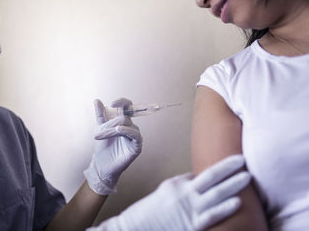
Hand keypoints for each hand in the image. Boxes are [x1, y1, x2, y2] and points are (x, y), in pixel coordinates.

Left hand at [84, 98, 142, 194]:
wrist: (101, 165)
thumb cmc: (103, 147)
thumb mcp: (100, 129)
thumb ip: (100, 115)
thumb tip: (97, 100)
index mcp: (123, 122)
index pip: (127, 107)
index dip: (122, 102)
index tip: (113, 103)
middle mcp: (130, 127)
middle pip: (124, 117)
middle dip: (110, 123)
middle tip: (98, 133)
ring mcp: (134, 136)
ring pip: (127, 124)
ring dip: (113, 129)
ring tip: (101, 135)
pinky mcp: (137, 146)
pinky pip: (135, 134)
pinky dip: (127, 130)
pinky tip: (118, 130)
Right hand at [88, 155, 250, 230]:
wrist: (136, 227)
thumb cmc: (149, 212)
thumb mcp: (164, 191)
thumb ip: (181, 186)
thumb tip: (195, 180)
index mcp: (177, 184)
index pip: (200, 174)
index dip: (218, 169)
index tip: (231, 161)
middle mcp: (184, 193)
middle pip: (211, 177)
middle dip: (228, 167)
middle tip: (242, 159)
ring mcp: (189, 209)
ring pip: (216, 194)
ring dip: (232, 184)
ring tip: (247, 176)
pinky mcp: (192, 225)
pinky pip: (212, 215)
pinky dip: (225, 208)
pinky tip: (237, 202)